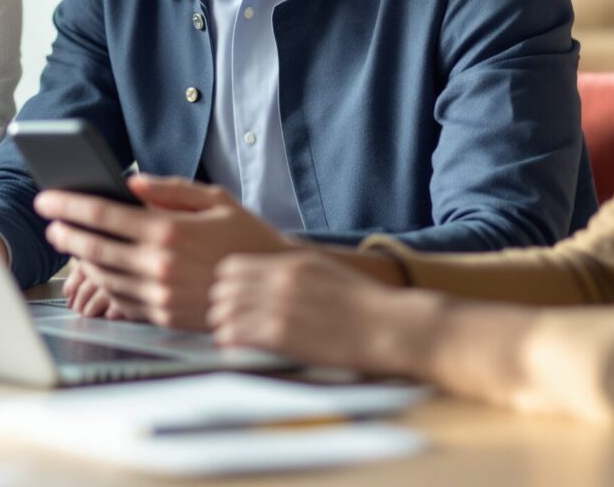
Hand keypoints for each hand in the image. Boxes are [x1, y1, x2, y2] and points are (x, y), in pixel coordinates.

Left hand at [35, 175, 292, 329]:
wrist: (272, 289)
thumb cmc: (245, 238)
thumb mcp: (215, 200)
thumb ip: (170, 189)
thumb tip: (131, 183)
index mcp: (169, 230)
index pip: (103, 214)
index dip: (69, 205)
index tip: (46, 198)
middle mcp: (160, 264)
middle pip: (95, 246)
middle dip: (66, 231)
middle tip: (49, 221)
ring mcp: (160, 294)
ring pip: (104, 275)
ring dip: (81, 258)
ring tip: (69, 242)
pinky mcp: (164, 315)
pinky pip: (121, 299)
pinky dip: (103, 283)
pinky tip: (97, 270)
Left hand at [207, 249, 438, 375]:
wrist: (392, 327)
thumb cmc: (363, 306)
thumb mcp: (324, 273)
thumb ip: (291, 273)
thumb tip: (263, 280)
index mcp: (290, 263)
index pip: (231, 266)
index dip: (226, 285)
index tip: (233, 299)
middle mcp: (280, 280)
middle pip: (223, 289)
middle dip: (220, 306)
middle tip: (228, 321)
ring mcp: (280, 307)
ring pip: (225, 313)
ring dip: (224, 326)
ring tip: (234, 337)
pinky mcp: (283, 335)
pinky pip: (237, 336)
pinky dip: (232, 344)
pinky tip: (241, 350)